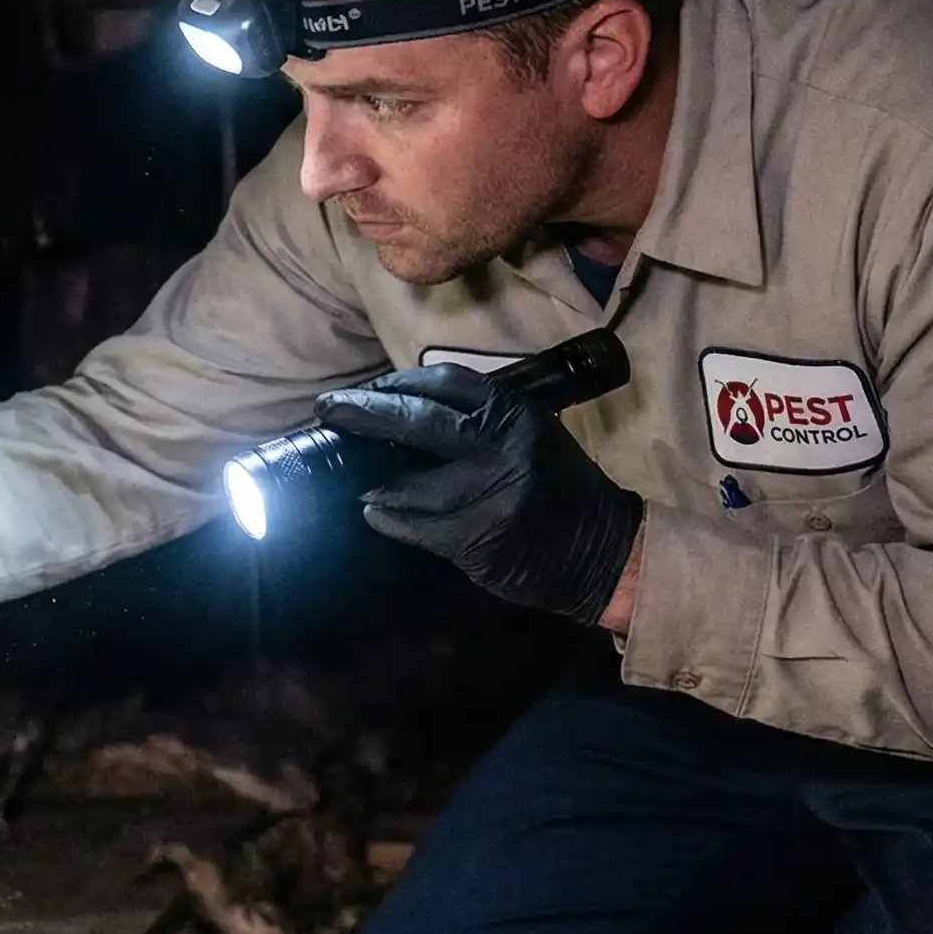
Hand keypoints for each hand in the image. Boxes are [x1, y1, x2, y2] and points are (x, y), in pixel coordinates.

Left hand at [315, 364, 642, 626]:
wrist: (602, 550)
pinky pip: (415, 527)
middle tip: (329, 410)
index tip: (365, 389)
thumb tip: (402, 410)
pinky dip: (389, 519)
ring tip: (357, 477)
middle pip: (418, 421)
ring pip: (409, 484)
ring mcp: (489, 496)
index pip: (446, 383)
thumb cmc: (559, 485)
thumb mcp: (530, 435)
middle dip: (366, 412)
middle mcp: (503, 449)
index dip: (399, 383)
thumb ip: (478, 421)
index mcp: (516, 416)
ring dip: (375, 482)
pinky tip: (376, 512)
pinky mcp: (478, 540)